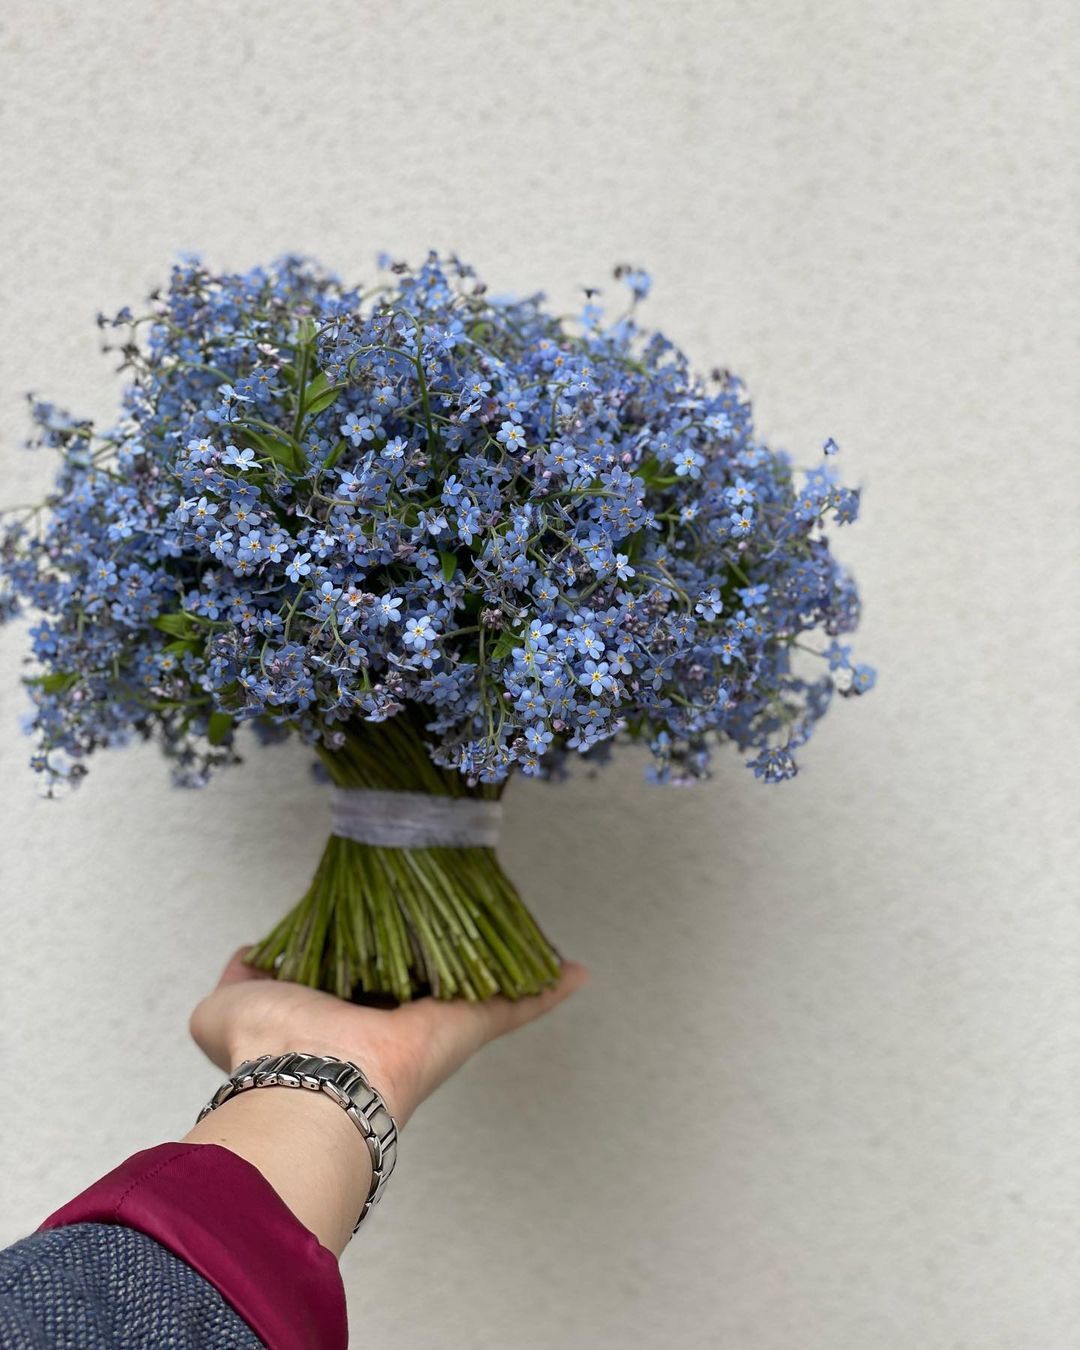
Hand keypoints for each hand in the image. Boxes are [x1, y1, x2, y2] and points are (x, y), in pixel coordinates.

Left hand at [190, 948, 588, 1124]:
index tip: (403, 917)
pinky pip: (516, 1003)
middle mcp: (393, 1020)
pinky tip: (573, 969)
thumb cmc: (267, 1046)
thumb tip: (249, 955)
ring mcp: (436, 1022)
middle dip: (453, 948)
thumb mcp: (228, 1005)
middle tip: (475, 910)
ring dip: (505, 962)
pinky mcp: (469, 1021)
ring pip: (478, 985)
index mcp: (343, 1015)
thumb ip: (238, 977)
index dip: (386, 947)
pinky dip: (549, 987)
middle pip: (433, 975)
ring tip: (528, 927)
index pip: (373, 974)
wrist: (308, 1079)